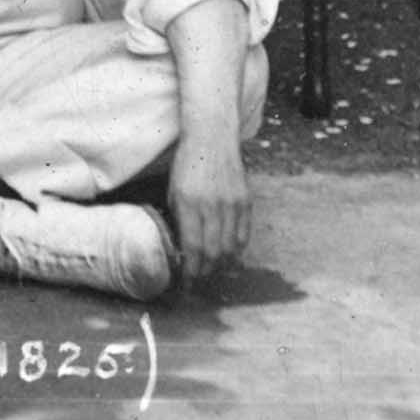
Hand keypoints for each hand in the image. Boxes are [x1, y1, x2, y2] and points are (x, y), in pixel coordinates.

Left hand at [167, 129, 250, 280]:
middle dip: (206, 270)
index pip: (193, 247)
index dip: (191, 269)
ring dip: (222, 264)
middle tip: (199, 277)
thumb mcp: (173, 190)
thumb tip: (182, 248)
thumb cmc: (187, 164)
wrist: (212, 138)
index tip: (187, 281)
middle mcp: (212, 205)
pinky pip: (244, 235)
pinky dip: (237, 249)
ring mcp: (232, 204)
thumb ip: (179, 219)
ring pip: (231, 247)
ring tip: (213, 269)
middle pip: (214, 252)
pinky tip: (229, 254)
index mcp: (189, 203)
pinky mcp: (246, 201)